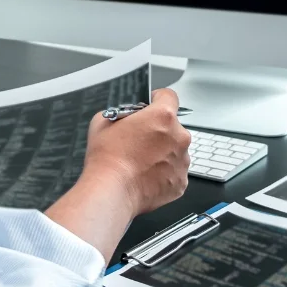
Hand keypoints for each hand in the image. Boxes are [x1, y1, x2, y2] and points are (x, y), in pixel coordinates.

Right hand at [82, 89, 190, 215]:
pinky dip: (163, 173)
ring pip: (175, 150)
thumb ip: (120, 113)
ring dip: (162, 152)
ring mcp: (182, 161)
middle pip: (173, 126)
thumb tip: (125, 116)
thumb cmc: (107, 158)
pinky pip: (175, 171)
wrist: (112, 191)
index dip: (156, 99)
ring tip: (140, 161)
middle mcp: (179, 137)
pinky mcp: (181, 182)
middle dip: (158, 130)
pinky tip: (145, 175)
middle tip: (138, 140)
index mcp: (163, 116)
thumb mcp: (103, 121)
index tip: (150, 106)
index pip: (168, 96)